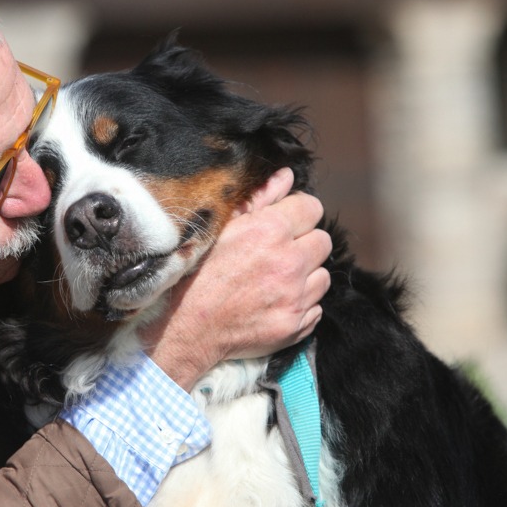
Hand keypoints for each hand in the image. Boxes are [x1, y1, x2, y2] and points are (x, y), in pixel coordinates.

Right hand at [144, 168, 331, 390]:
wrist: (184, 329)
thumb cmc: (194, 275)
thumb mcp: (219, 228)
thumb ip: (259, 199)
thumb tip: (286, 177)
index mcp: (270, 230)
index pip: (312, 207)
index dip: (298, 213)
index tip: (283, 223)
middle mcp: (289, 262)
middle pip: (322, 242)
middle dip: (304, 244)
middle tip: (277, 254)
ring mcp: (295, 297)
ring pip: (322, 276)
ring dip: (305, 276)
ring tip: (275, 281)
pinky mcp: (295, 325)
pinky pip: (316, 308)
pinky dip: (300, 305)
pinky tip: (274, 303)